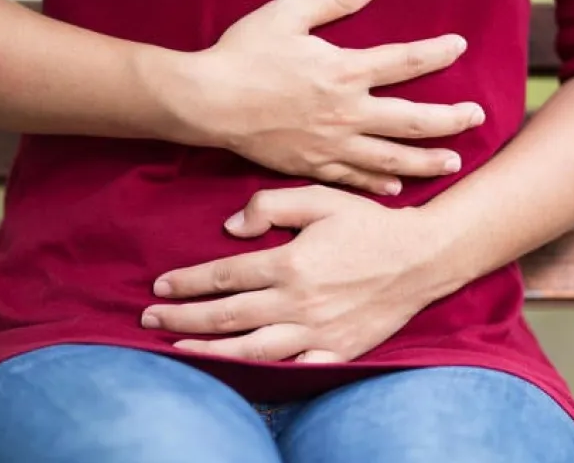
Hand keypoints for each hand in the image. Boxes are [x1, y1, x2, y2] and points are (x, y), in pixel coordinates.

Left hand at [141, 185, 458, 362]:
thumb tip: (230, 228)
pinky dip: (263, 375)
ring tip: (179, 352)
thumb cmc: (370, 224)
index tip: (160, 287)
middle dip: (183, 320)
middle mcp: (299, 302)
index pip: (225, 276)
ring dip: (209, 352)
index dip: (188, 282)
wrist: (423, 258)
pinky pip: (293, 368)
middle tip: (150, 322)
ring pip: (252, 349)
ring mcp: (317, 332)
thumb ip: (271, 204)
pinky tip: (239, 376)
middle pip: (228, 315)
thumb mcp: (321, 197)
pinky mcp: (337, 350)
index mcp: (290, 263)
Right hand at [158, 0, 485, 195]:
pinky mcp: (310, 166)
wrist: (206, 103)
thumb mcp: (288, 14)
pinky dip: (378, 184)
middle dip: (449, 119)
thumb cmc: (243, 54)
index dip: (436, 53)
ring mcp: (330, 145)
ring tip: (453, 163)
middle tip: (476, 117)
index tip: (460, 46)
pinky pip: (353, 179)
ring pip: (390, 157)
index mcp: (343, 71)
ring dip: (426, 161)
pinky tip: (395, 188)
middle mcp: (345, 113)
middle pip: (412, 119)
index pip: (404, 62)